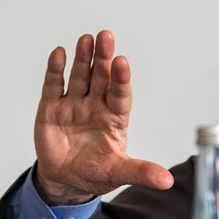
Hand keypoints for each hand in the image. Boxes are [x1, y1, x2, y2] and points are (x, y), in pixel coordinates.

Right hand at [33, 30, 173, 204]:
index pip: (120, 94)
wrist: (65, 180)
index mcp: (114, 118)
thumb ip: (140, 172)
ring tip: (86, 39)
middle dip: (103, 58)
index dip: (120, 78)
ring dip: (82, 58)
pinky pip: (54, 85)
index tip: (121, 63)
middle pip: (101, 78)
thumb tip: (166, 181)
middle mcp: (95, 106)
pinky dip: (55, 70)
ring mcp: (73, 105)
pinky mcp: (51, 108)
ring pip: (79, 76)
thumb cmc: (95, 173)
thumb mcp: (118, 173)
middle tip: (106, 37)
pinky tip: (59, 54)